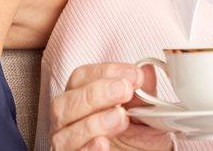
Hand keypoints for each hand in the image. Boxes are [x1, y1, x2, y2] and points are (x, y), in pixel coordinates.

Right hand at [49, 62, 171, 150]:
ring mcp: (67, 143)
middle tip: (125, 90)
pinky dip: (88, 149)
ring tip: (120, 117)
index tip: (134, 75)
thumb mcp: (144, 115)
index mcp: (81, 98)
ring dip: (94, 122)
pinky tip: (103, 143)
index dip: (107, 72)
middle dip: (96, 93)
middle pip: (65, 102)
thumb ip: (142, 94)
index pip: (82, 77)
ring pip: (65, 132)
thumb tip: (147, 69)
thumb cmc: (137, 138)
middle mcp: (68, 120)